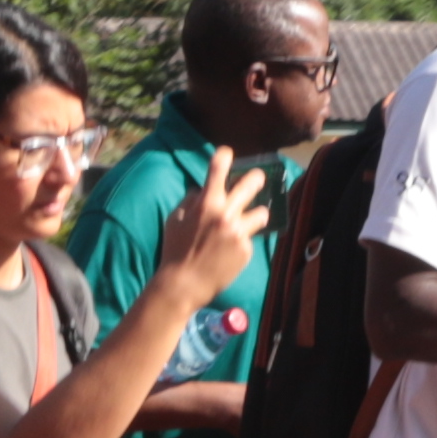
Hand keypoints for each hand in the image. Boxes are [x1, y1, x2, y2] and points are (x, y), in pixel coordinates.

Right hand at [148, 151, 267, 304]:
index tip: (228, 153)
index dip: (224, 155)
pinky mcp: (245, 250)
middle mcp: (226, 213)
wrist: (183, 284)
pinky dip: (242, 242)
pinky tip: (231, 251)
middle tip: (258, 178)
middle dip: (256, 178)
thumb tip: (202, 191)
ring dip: (257, 214)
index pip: (218, 167)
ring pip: (261, 213)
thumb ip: (191, 201)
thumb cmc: (175, 250)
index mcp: (206, 203)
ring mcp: (238, 232)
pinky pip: (249, 239)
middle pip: (251, 184)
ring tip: (254, 218)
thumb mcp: (175, 219)